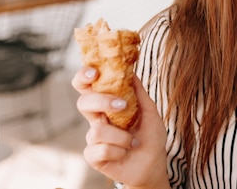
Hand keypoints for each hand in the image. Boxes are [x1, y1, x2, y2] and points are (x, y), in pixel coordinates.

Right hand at [72, 68, 168, 187]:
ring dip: (121, 136)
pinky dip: (118, 150)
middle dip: (101, 101)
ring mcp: (94, 138)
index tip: (94, 72)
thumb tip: (131, 72)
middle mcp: (97, 119)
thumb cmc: (150, 137)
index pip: (88, 87)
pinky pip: (100, 149)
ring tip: (133, 142)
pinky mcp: (93, 156)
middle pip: (83, 103)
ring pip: (96, 130)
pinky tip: (125, 152)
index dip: (83, 77)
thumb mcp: (150, 112)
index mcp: (107, 105)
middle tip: (121, 105)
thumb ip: (139, 93)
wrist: (153, 164)